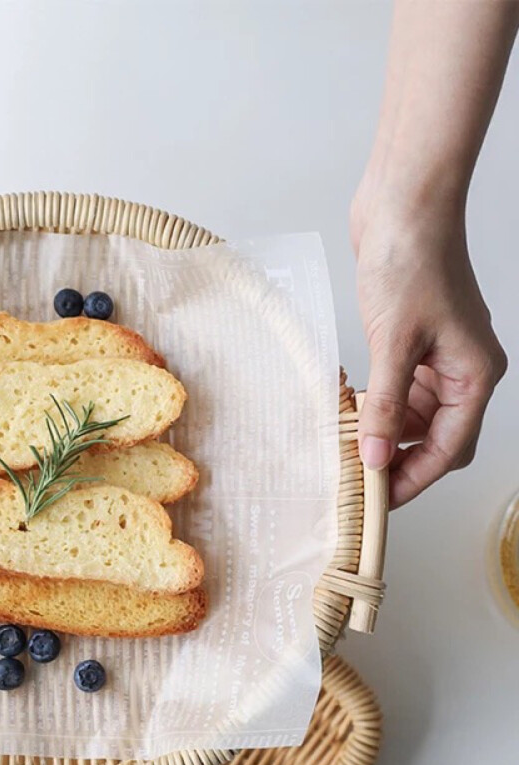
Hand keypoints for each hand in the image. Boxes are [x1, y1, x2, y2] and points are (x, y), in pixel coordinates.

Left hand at [351, 197, 506, 507]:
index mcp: (474, 375)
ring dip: (385, 434)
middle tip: (358, 480)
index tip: (378, 502)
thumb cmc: (411, 262)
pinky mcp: (414, 344)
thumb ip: (385, 405)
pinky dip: (379, 405)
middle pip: (437, 439)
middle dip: (400, 461)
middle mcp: (463, 370)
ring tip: (347, 446)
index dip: (413, 479)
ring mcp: (439, 357)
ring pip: (417, 418)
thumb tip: (373, 456)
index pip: (448, 449)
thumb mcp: (393, 342)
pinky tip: (351, 410)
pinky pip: (401, 392)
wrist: (402, 206)